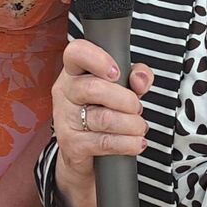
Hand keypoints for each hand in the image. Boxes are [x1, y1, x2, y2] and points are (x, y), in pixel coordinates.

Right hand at [50, 38, 152, 206]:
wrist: (83, 153)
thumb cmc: (101, 112)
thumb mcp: (120, 89)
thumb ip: (135, 77)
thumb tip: (140, 79)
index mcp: (75, 72)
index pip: (76, 52)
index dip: (98, 59)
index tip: (116, 72)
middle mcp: (65, 92)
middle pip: (94, 88)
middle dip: (126, 100)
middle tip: (136, 108)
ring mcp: (65, 119)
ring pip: (104, 118)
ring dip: (131, 124)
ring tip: (139, 127)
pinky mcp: (72, 144)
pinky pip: (105, 142)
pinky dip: (128, 143)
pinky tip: (136, 142)